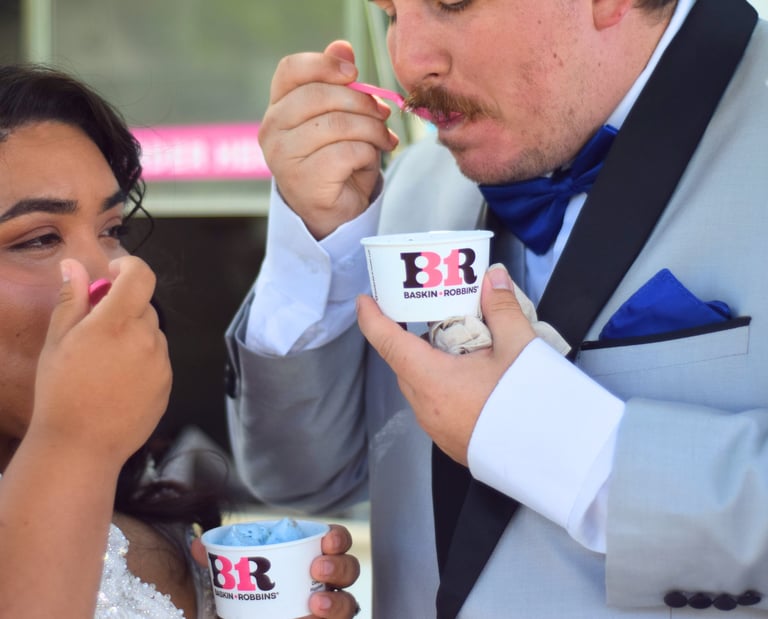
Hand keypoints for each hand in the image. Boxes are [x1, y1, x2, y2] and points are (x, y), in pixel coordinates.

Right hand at [30, 256, 170, 469]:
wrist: (81, 446)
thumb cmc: (62, 392)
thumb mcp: (58, 341)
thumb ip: (72, 299)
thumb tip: (74, 265)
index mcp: (117, 323)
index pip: (141, 275)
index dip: (128, 266)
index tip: (112, 274)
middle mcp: (146, 339)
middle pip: (145, 306)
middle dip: (123, 308)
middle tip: (96, 330)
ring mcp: (161, 363)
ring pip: (152, 334)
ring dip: (134, 336)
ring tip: (104, 363)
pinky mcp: (168, 384)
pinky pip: (158, 359)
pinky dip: (143, 360)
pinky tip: (118, 381)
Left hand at [190, 524, 360, 618]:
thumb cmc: (249, 597)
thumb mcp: (235, 578)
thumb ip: (221, 562)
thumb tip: (200, 545)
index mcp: (311, 557)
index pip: (336, 541)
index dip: (337, 538)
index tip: (325, 541)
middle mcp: (326, 584)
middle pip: (349, 570)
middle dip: (339, 567)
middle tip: (316, 569)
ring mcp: (327, 611)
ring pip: (349, 605)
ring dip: (337, 602)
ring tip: (314, 606)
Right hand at [259, 39, 398, 238]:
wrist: (335, 213)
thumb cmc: (337, 161)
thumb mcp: (340, 118)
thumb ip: (339, 84)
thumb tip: (343, 47)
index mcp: (278, 108)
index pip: (292, 70)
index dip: (325, 63)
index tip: (354, 72)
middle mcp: (272, 130)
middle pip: (320, 95)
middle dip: (362, 102)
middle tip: (383, 114)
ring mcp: (283, 157)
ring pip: (338, 124)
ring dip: (371, 130)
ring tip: (383, 140)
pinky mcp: (304, 181)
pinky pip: (347, 152)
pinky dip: (368, 154)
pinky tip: (371, 161)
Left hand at [357, 264, 535, 463]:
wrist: (554, 456)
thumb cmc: (530, 404)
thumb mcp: (519, 346)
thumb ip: (502, 307)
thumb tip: (492, 278)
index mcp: (432, 380)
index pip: (388, 342)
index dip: (372, 318)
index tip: (365, 301)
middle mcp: (426, 406)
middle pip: (405, 363)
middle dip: (411, 338)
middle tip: (431, 315)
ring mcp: (437, 428)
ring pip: (420, 385)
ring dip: (430, 364)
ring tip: (461, 347)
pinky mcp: (452, 441)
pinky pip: (435, 405)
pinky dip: (443, 386)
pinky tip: (472, 379)